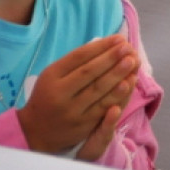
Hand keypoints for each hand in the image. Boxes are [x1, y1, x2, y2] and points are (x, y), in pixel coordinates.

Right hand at [17, 35, 138, 155]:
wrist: (36, 131)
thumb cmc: (50, 95)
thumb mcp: (54, 75)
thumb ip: (77, 61)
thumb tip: (108, 44)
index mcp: (51, 75)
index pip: (78, 56)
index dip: (101, 47)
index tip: (119, 39)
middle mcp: (60, 92)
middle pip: (89, 72)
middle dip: (111, 58)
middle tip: (128, 47)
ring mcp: (71, 110)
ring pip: (98, 89)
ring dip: (118, 74)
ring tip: (132, 61)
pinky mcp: (83, 124)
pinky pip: (103, 106)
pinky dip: (117, 94)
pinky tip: (128, 83)